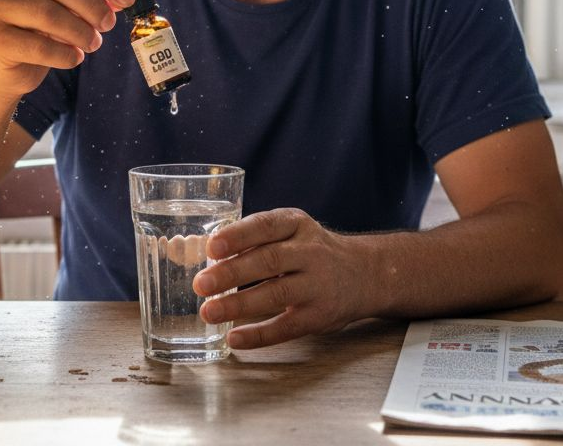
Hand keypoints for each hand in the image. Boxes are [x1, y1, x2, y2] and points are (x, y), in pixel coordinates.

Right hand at [0, 0, 136, 99]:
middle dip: (93, 4)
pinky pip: (37, 46)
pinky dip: (64, 54)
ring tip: (94, 43)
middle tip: (111, 24)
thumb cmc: (48, 27)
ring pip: (48, 14)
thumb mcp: (76, 5)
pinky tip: (75, 58)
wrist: (9, 63)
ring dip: (80, 31)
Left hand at [192, 208, 371, 349]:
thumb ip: (254, 240)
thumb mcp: (290, 232)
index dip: (238, 236)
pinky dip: (259, 334)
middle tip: (200, 284)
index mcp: (296, 224)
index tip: (212, 247)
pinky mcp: (320, 315)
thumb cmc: (309, 251)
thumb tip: (199, 255)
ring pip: (276, 293)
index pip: (266, 226)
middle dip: (231, 273)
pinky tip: (234, 338)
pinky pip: (287, 326)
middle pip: (268, 261)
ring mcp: (317, 284)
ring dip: (239, 304)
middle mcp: (310, 252)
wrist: (363, 273)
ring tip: (209, 312)